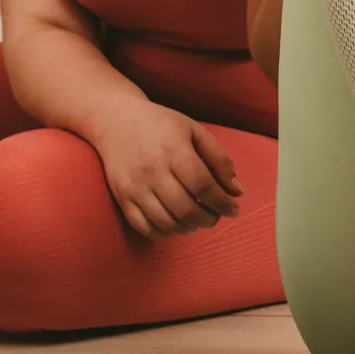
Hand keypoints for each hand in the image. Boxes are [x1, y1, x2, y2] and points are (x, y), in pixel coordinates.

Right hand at [92, 100, 242, 239]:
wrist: (117, 121)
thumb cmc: (161, 124)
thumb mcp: (194, 131)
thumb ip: (219, 159)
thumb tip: (237, 191)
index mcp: (174, 150)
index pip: (203, 187)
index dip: (222, 202)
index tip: (233, 208)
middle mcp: (153, 171)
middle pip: (186, 209)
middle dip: (209, 219)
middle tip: (217, 215)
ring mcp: (135, 187)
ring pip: (167, 223)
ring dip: (189, 227)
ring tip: (198, 219)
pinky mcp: (122, 198)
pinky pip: (146, 228)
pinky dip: (166, 232)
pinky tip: (177, 223)